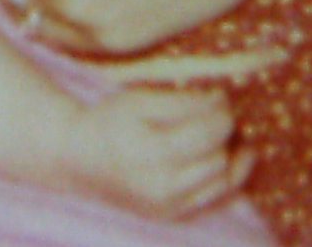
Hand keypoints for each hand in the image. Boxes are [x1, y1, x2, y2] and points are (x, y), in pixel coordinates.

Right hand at [61, 86, 250, 219]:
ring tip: (226, 136)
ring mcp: (169, 207)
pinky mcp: (171, 216)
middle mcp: (164, 187)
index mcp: (154, 153)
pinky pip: (214, 200)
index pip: (209, 134)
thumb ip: (182, 102)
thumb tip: (221, 102)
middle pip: (219, 159)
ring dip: (230, 157)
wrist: (81, 160)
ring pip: (223, 183)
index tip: (220, 96)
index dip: (222, 112)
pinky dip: (224, 179)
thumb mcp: (140, 100)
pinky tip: (224, 159)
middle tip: (220, 112)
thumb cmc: (109, 122)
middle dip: (225, 134)